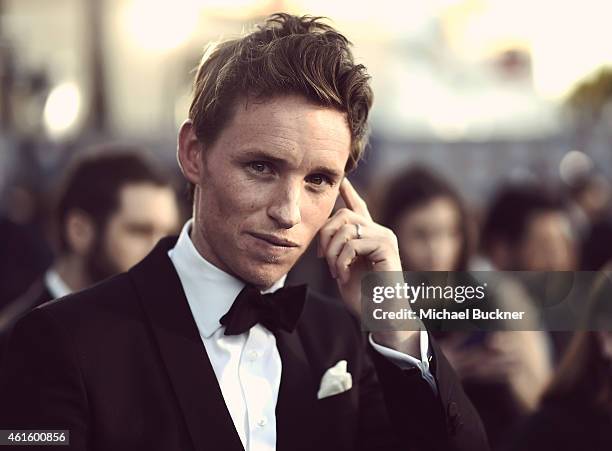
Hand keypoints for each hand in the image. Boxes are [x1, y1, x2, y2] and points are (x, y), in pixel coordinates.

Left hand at [318, 178, 418, 352]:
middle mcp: (380, 232)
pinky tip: (342, 276)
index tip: (341, 180)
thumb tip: (325, 235)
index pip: (359, 208)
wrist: (381, 316)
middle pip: (343, 215)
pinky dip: (341, 262)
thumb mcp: (344, 268)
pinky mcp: (386, 248)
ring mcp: (384, 238)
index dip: (349, 193)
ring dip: (332, 252)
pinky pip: (352, 244)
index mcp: (370, 236)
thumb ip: (338, 249)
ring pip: (346, 229)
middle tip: (321, 259)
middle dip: (325, 235)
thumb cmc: (364, 297)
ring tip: (334, 271)